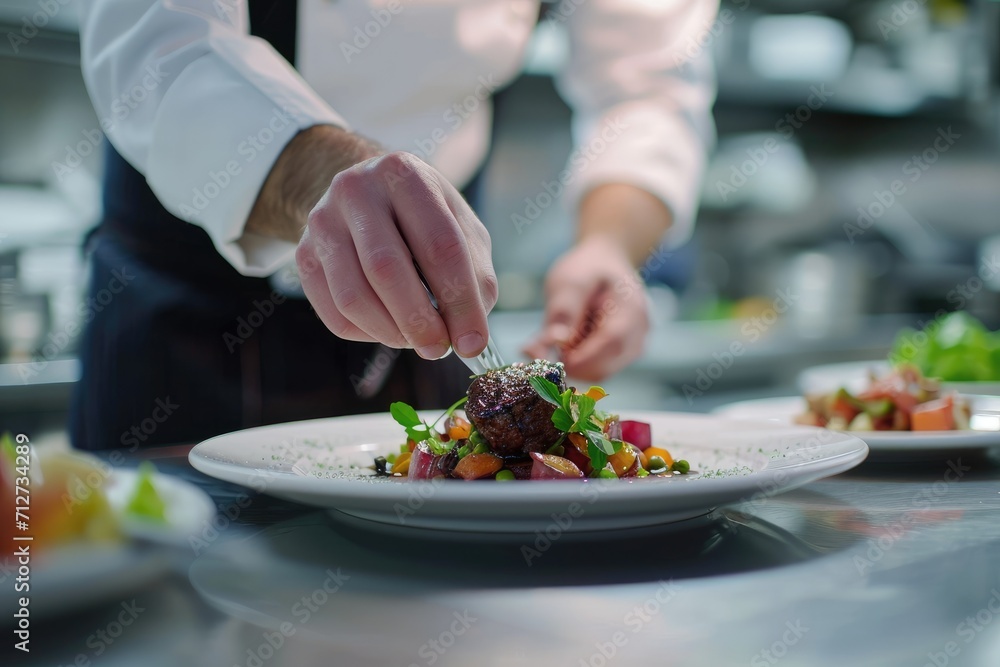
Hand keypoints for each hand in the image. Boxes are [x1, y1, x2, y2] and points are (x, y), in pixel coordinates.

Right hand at [296, 151, 497, 358]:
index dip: (460, 301)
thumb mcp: (462, 229)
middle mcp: (356, 190)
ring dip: (391, 332)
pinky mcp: (303, 255)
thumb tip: (469, 337)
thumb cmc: (424, 218)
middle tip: (439, 348)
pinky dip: (367, 333)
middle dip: (419, 321)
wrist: (367, 195)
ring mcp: (322, 221)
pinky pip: (333, 313)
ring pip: (353, 297)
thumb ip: (474, 277)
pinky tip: (388, 329)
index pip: (438, 245)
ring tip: (416, 340)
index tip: (472, 341)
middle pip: (386, 269)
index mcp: (405, 174)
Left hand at [523, 235, 648, 380]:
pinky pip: (598, 370)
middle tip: (537, 350)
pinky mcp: (622, 357)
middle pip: (605, 367)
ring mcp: (633, 348)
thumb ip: (564, 310)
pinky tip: (563, 344)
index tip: (547, 361)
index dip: (580, 358)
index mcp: (631, 310)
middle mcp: (639, 335)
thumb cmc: (588, 269)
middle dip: (569, 365)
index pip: (611, 344)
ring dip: (570, 365)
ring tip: (551, 339)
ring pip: (599, 374)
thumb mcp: (570, 279)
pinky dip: (576, 364)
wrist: (606, 264)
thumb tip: (555, 341)